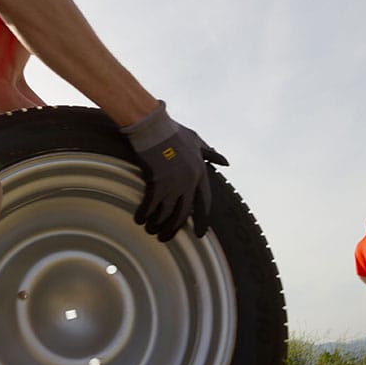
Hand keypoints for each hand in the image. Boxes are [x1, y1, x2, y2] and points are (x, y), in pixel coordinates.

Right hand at [121, 101, 227, 240]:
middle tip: (166, 238)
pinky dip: (145, 214)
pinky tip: (139, 220)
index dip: (201, 219)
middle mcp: (189, 181)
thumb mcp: (197, 140)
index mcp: (200, 172)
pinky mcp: (157, 182)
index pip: (204, 202)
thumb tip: (225, 162)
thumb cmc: (172, 131)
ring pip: (167, 213)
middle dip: (174, 228)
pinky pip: (151, 205)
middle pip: (183, 212)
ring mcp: (174, 182)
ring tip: (150, 230)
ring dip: (157, 224)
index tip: (201, 233)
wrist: (153, 126)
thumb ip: (210, 153)